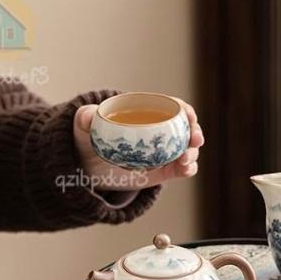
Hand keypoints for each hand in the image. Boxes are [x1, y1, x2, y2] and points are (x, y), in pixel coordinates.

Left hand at [73, 98, 203, 190]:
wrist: (91, 168)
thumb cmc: (91, 139)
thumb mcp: (85, 125)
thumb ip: (86, 117)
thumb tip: (90, 117)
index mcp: (148, 114)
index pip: (174, 108)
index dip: (185, 110)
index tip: (188, 116)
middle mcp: (162, 132)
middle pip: (187, 129)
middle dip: (195, 133)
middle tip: (194, 140)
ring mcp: (165, 152)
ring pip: (188, 150)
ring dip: (192, 153)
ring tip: (184, 161)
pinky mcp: (165, 171)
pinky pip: (183, 169)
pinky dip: (188, 168)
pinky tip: (185, 169)